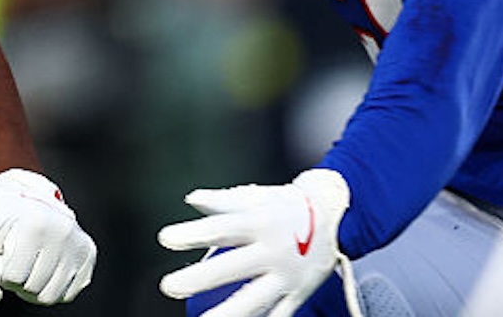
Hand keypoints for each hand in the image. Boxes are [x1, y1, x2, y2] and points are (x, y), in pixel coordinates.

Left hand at [0, 168, 95, 304]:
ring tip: (29, 266)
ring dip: (34, 288)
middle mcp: (62, 232)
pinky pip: (68, 294)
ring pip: (51, 296)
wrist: (25, 193)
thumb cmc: (0, 217)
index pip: (13, 278)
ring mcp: (78, 243)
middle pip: (33, 290)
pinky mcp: (88, 254)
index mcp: (35, 224)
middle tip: (16, 259)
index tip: (3, 253)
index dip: (1, 271)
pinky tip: (44, 268)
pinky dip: (52, 287)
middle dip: (18, 281)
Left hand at [158, 168, 350, 316]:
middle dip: (199, 279)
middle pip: (232, 267)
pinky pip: (278, 315)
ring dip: (227, 314)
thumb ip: (224, 202)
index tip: (165, 239)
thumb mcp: (257, 198)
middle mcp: (273, 250)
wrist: (337, 216)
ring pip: (254, 300)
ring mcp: (286, 275)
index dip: (193, 234)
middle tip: (168, 286)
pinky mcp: (297, 293)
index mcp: (260, 223)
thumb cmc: (286, 206)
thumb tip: (192, 199)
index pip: (221, 229)